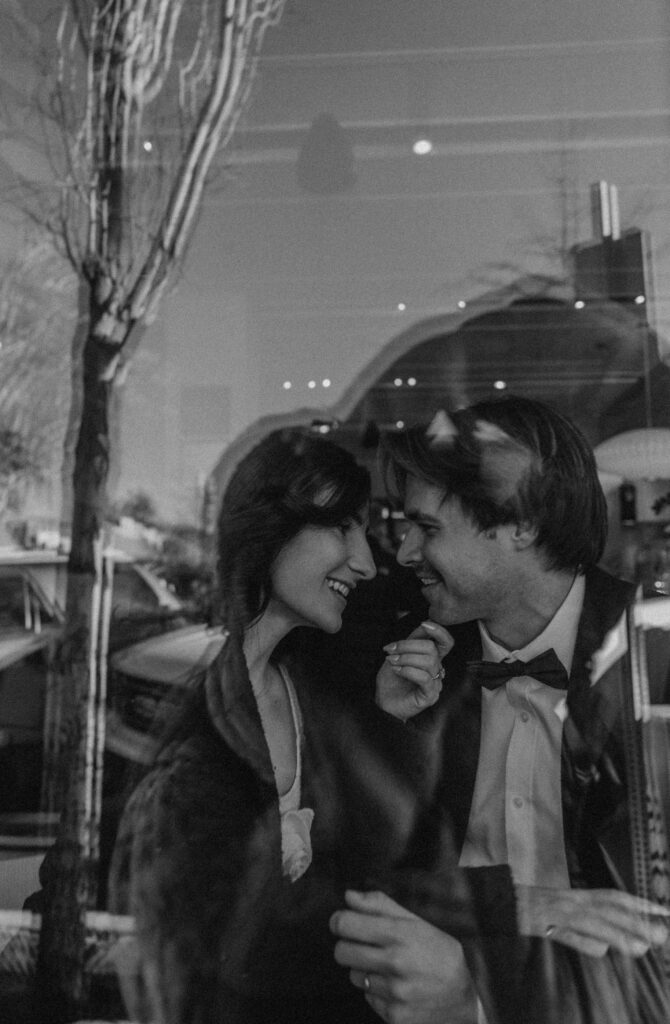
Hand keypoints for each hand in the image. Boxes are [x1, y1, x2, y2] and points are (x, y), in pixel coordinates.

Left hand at [330, 889, 477, 1023]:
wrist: (463, 1001)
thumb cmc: (439, 954)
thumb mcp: (418, 923)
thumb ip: (381, 906)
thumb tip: (348, 895)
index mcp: (399, 934)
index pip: (345, 924)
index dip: (339, 921)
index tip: (344, 922)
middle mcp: (394, 963)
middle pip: (341, 952)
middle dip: (347, 946)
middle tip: (363, 945)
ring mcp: (393, 992)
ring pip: (354, 976)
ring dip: (365, 970)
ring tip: (388, 968)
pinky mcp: (392, 1014)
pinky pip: (367, 997)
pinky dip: (377, 991)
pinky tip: (396, 986)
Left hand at [376, 621, 453, 721]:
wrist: (383, 702)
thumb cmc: (391, 680)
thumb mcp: (399, 654)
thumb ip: (412, 640)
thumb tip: (423, 624)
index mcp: (431, 658)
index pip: (446, 642)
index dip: (439, 631)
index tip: (424, 623)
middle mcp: (437, 670)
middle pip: (432, 649)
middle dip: (407, 645)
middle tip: (391, 650)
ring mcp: (435, 683)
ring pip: (428, 661)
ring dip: (406, 658)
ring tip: (392, 662)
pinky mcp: (430, 696)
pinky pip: (424, 678)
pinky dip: (408, 670)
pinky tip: (397, 671)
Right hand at [516, 884, 669, 957]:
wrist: (499, 902)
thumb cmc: (528, 911)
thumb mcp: (558, 921)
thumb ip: (580, 936)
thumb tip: (603, 950)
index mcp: (577, 897)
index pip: (613, 898)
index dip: (639, 904)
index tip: (662, 911)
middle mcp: (572, 901)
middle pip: (610, 909)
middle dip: (637, 920)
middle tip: (661, 932)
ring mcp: (559, 911)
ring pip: (594, 920)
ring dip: (619, 932)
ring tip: (641, 945)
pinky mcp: (546, 921)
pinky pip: (568, 930)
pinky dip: (583, 939)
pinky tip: (600, 949)